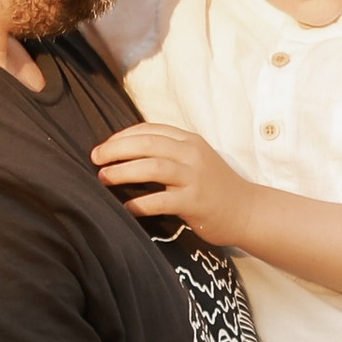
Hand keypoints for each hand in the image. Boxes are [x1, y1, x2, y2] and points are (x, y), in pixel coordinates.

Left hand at [89, 121, 258, 246]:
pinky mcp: (194, 202)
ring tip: (103, 178)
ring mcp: (194, 177)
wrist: (247, 211)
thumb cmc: (214, 188)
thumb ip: (169, 153)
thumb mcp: (194, 160)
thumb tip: (128, 154)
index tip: (104, 146)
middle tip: (95, 158)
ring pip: (152, 167)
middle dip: (116, 149)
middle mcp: (191, 154)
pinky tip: (125, 208)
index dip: (122, 136)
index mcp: (189, 140)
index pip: (149, 130)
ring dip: (123, 171)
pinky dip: (139, 203)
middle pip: (146, 144)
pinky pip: (160, 201)